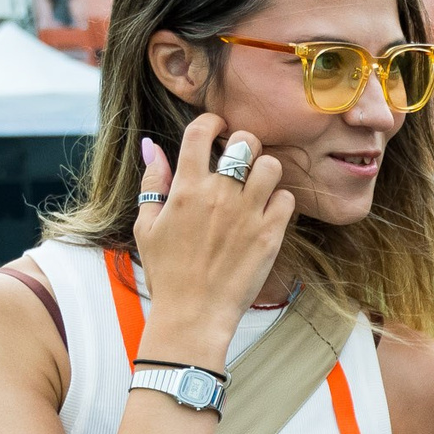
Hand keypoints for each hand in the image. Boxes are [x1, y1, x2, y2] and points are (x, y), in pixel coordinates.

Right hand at [132, 115, 295, 361]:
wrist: (194, 313)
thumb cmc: (166, 271)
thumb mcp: (146, 226)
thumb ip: (153, 183)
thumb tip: (153, 147)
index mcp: (187, 188)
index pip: (201, 131)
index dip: (212, 121)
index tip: (217, 126)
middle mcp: (220, 195)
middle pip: (245, 142)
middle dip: (244, 143)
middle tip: (241, 157)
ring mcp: (248, 213)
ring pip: (271, 166)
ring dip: (265, 169)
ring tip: (257, 183)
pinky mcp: (270, 234)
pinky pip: (287, 198)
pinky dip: (280, 200)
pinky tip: (268, 211)